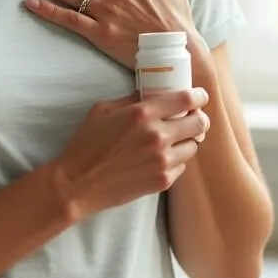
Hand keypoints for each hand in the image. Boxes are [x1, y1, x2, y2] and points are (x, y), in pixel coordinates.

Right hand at [52, 88, 209, 218]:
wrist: (78, 184)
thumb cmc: (87, 144)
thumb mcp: (104, 109)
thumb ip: (132, 99)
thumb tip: (153, 93)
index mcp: (143, 113)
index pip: (186, 99)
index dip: (198, 96)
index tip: (199, 96)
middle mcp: (157, 136)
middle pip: (199, 123)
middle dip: (198, 117)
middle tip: (191, 118)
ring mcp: (162, 161)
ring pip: (194, 146)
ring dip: (187, 140)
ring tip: (173, 139)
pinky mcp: (162, 181)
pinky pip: (182, 166)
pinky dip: (176, 160)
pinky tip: (160, 158)